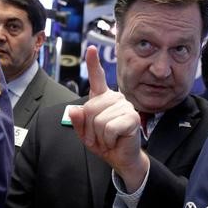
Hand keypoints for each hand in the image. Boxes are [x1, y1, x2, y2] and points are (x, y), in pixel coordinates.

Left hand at [69, 46, 149, 191]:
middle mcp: (115, 98)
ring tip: (109, 138)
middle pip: (89, 109)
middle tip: (100, 136)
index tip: (91, 48)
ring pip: (98, 120)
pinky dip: (108, 139)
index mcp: (103, 98)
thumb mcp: (85, 134)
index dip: (93, 63)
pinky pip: (108, 128)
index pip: (97, 77)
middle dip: (89, 129)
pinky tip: (116, 140)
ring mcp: (125, 106)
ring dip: (99, 136)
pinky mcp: (132, 117)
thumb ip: (78, 122)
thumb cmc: (105, 143)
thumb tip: (75, 110)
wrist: (121, 158)